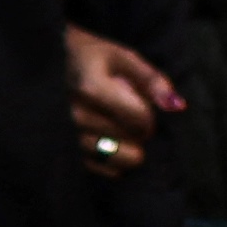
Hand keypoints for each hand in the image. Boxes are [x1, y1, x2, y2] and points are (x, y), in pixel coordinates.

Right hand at [65, 25, 183, 175]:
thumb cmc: (90, 57)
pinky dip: (115, 159)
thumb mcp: (122, 57)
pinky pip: (106, 170)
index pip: (140, 117)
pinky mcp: (67, 154)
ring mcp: (68, 138)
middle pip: (133, 139)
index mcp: (91, 87)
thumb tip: (178, 106)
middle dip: (139, 128)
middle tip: (128, 112)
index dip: (149, 113)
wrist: (48, 65)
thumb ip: (152, 80)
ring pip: (121, 159)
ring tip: (116, 124)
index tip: (141, 102)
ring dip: (128, 144)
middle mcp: (76, 116)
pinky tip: (108, 138)